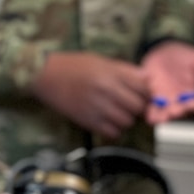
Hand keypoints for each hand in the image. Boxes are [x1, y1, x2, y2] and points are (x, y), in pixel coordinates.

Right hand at [32, 52, 147, 138]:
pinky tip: (108, 120)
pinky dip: (114, 129)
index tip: (144, 94)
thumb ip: (125, 70)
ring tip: (118, 112)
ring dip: (126, 119)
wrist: (46, 75)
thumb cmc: (73, 65)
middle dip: (138, 107)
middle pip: (138, 107)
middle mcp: (107, 90)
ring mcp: (97, 107)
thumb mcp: (101, 61)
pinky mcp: (88, 121)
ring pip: (127, 122)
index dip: (147, 92)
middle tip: (132, 104)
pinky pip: (112, 132)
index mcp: (111, 73)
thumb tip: (148, 78)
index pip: (143, 88)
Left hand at [140, 41, 193, 123]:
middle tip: (174, 112)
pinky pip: (154, 108)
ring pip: (167, 114)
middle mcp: (184, 101)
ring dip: (163, 117)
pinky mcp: (156, 98)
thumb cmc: (186, 57)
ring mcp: (169, 101)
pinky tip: (150, 116)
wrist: (166, 52)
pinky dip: (152, 113)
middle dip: (178, 113)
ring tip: (159, 119)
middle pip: (183, 112)